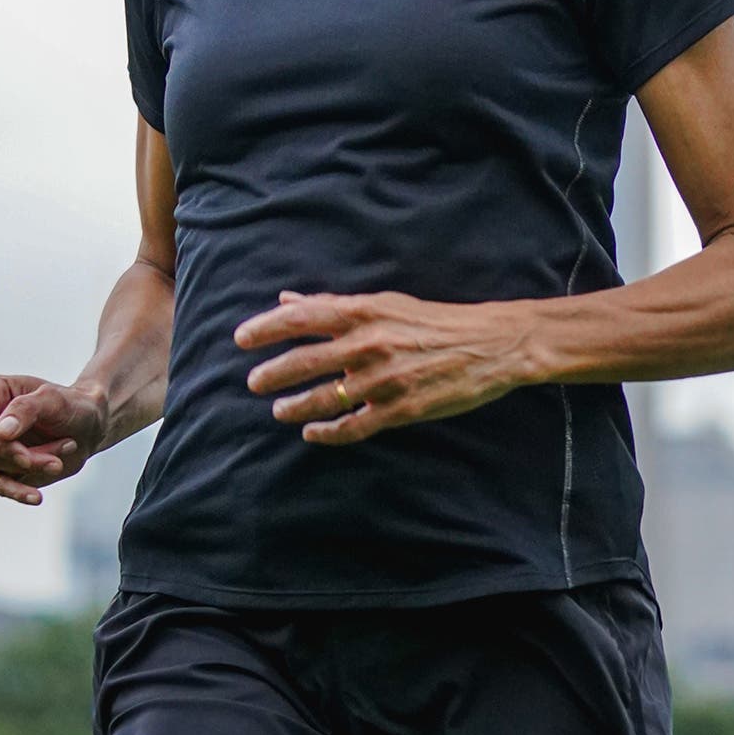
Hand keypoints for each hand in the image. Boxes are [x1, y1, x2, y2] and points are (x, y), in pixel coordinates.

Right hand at [0, 375, 108, 505]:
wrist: (88, 427)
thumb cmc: (71, 406)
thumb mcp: (55, 400)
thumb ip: (26, 409)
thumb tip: (0, 432)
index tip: (27, 456)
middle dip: (26, 457)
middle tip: (68, 446)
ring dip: (33, 467)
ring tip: (63, 456)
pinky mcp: (0, 467)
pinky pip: (0, 485)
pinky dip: (19, 492)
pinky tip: (37, 497)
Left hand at [234, 290, 530, 446]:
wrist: (492, 344)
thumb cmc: (435, 321)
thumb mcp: (385, 303)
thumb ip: (334, 304)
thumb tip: (287, 301)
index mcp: (364, 312)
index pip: (300, 318)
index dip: (265, 328)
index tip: (241, 340)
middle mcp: (369, 344)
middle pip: (304, 360)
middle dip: (272, 374)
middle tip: (254, 383)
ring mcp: (384, 379)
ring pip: (324, 397)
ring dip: (295, 406)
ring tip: (279, 411)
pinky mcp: (402, 409)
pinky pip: (354, 426)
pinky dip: (328, 432)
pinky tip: (312, 433)